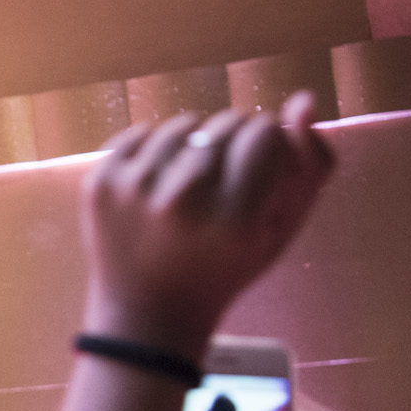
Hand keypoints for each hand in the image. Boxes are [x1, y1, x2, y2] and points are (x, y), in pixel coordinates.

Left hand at [81, 93, 333, 358]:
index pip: (265, 131)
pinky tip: (159, 185)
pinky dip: (155, 150)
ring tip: (192, 183)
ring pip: (184, 123)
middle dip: (233, 143)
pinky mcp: (101, 182)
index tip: (260, 172)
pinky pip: (141, 132)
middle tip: (224, 185)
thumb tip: (303, 101)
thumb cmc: (227, 266)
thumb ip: (310, 165)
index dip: (269, 146)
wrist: (149, 309)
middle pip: (226, 122)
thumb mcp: (282, 229)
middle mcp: (183, 199)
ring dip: (195, 143)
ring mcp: (135, 189)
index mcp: (236, 218)